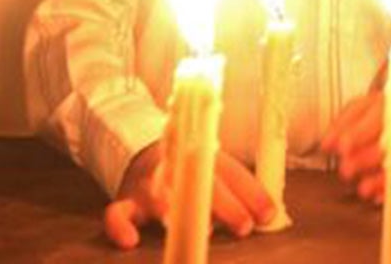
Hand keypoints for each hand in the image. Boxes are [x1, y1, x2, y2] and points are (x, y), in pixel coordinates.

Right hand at [103, 142, 274, 248]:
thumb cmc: (189, 168)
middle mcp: (177, 166)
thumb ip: (240, 189)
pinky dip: (120, 227)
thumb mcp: (216, 168)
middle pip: (200, 183)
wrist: (142, 149)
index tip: (269, 214)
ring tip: (199, 233)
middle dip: (225, 205)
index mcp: (204, 155)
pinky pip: (116, 213)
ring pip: (163, 195)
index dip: (251, 193)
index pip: (232, 172)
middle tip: (243, 226)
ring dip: (180, 212)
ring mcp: (149, 183)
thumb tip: (273, 215)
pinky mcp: (126, 200)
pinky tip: (130, 242)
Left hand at [320, 87, 390, 202]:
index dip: (358, 134)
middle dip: (365, 159)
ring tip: (362, 190)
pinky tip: (377, 198)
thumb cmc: (389, 107)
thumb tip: (325, 145)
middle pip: (387, 142)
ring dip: (380, 179)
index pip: (374, 118)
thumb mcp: (365, 105)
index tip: (343, 148)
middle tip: (345, 170)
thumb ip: (343, 124)